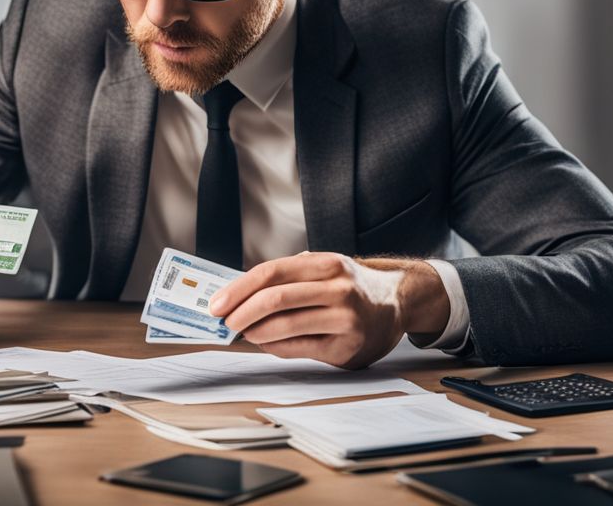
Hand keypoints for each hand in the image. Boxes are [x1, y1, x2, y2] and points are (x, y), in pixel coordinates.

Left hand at [207, 252, 449, 368]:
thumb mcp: (324, 270)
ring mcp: (345, 319)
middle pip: (276, 298)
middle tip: (224, 321)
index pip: (272, 272)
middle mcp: (339, 288)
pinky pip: (298, 348)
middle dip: (241, 312)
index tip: (217, 303)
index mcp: (328, 264)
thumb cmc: (350, 288)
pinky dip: (273, 346)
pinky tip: (265, 343)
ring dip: (255, 332)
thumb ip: (288, 278)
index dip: (239, 288)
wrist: (396, 305)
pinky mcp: (346, 347)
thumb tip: (237, 295)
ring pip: (285, 325)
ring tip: (244, 332)